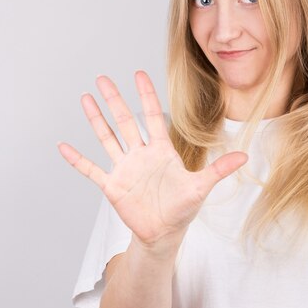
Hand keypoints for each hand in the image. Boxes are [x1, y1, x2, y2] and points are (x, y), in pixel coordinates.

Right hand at [57, 71, 247, 248]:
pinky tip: (63, 146)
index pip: (152, 116)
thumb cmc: (183, 209)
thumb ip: (219, 169)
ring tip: (85, 99)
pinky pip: (91, 170)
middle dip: (114, 99)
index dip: (146, 95)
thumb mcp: (201, 186)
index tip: (138, 73)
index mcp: (161, 150)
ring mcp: (125, 168)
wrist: (164, 233)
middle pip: (125, 121)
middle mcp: (141, 154)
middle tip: (103, 78)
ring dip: (96, 120)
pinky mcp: (112, 185)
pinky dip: (77, 159)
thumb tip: (245, 156)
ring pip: (107, 138)